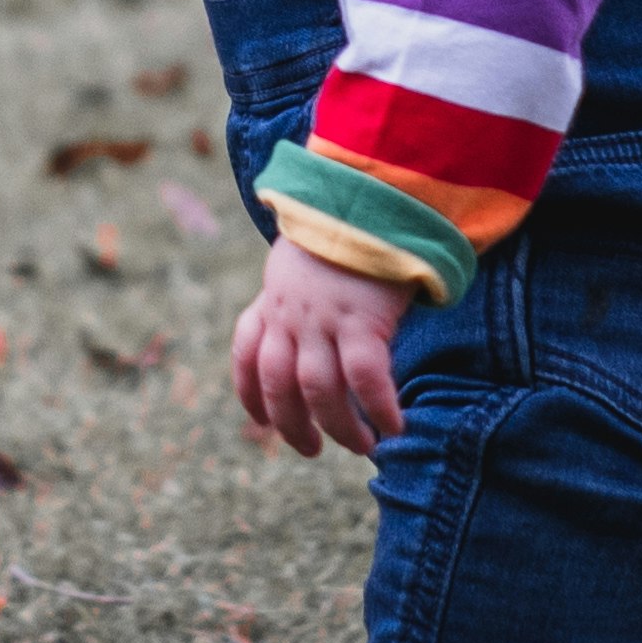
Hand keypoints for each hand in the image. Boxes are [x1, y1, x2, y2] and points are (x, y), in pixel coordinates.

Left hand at [230, 235, 414, 458]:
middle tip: (311, 450)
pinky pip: (366, 379)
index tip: (259, 422)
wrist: (367, 192)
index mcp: (273, 299)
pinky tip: (395, 427)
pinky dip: (379, 408)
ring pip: (319, 391)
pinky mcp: (362, 319)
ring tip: (362, 447)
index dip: (249, 394)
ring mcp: (323, 319)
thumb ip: (298, 290)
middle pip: (277, 385)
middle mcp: (290, 315)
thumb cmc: (345, 222)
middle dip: (291, 426)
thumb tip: (310, 318)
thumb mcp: (303, 256)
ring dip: (339, 427)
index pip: (246, 354)